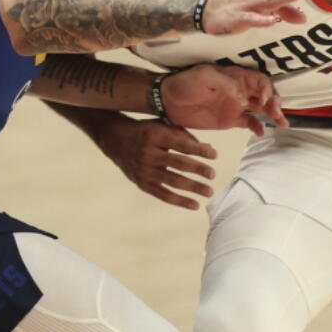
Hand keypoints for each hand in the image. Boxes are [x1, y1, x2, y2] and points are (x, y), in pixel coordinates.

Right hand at [99, 117, 217, 210]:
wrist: (116, 140)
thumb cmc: (147, 132)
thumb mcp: (163, 126)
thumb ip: (186, 137)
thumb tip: (210, 150)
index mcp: (155, 135)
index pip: (181, 144)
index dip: (199, 150)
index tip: (215, 155)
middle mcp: (148, 153)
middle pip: (178, 163)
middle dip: (198, 169)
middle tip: (213, 175)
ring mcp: (144, 170)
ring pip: (172, 181)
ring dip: (193, 187)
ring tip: (209, 192)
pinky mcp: (142, 184)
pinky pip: (163, 195)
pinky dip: (180, 201)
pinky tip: (195, 205)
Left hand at [163, 64, 288, 135]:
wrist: (168, 100)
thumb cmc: (185, 83)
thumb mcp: (204, 76)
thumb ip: (226, 84)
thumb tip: (244, 98)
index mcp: (235, 77)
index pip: (260, 80)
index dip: (266, 89)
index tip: (263, 101)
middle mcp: (240, 90)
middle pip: (265, 94)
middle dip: (275, 102)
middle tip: (277, 113)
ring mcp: (236, 106)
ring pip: (261, 109)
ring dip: (272, 114)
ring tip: (281, 123)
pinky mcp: (229, 120)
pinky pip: (249, 123)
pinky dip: (257, 127)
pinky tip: (262, 132)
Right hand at [201, 0, 326, 34]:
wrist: (207, 7)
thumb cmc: (240, 3)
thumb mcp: (264, 6)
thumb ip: (285, 11)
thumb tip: (304, 18)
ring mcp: (248, 4)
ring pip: (269, 0)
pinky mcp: (237, 17)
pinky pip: (250, 19)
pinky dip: (261, 20)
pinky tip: (272, 21)